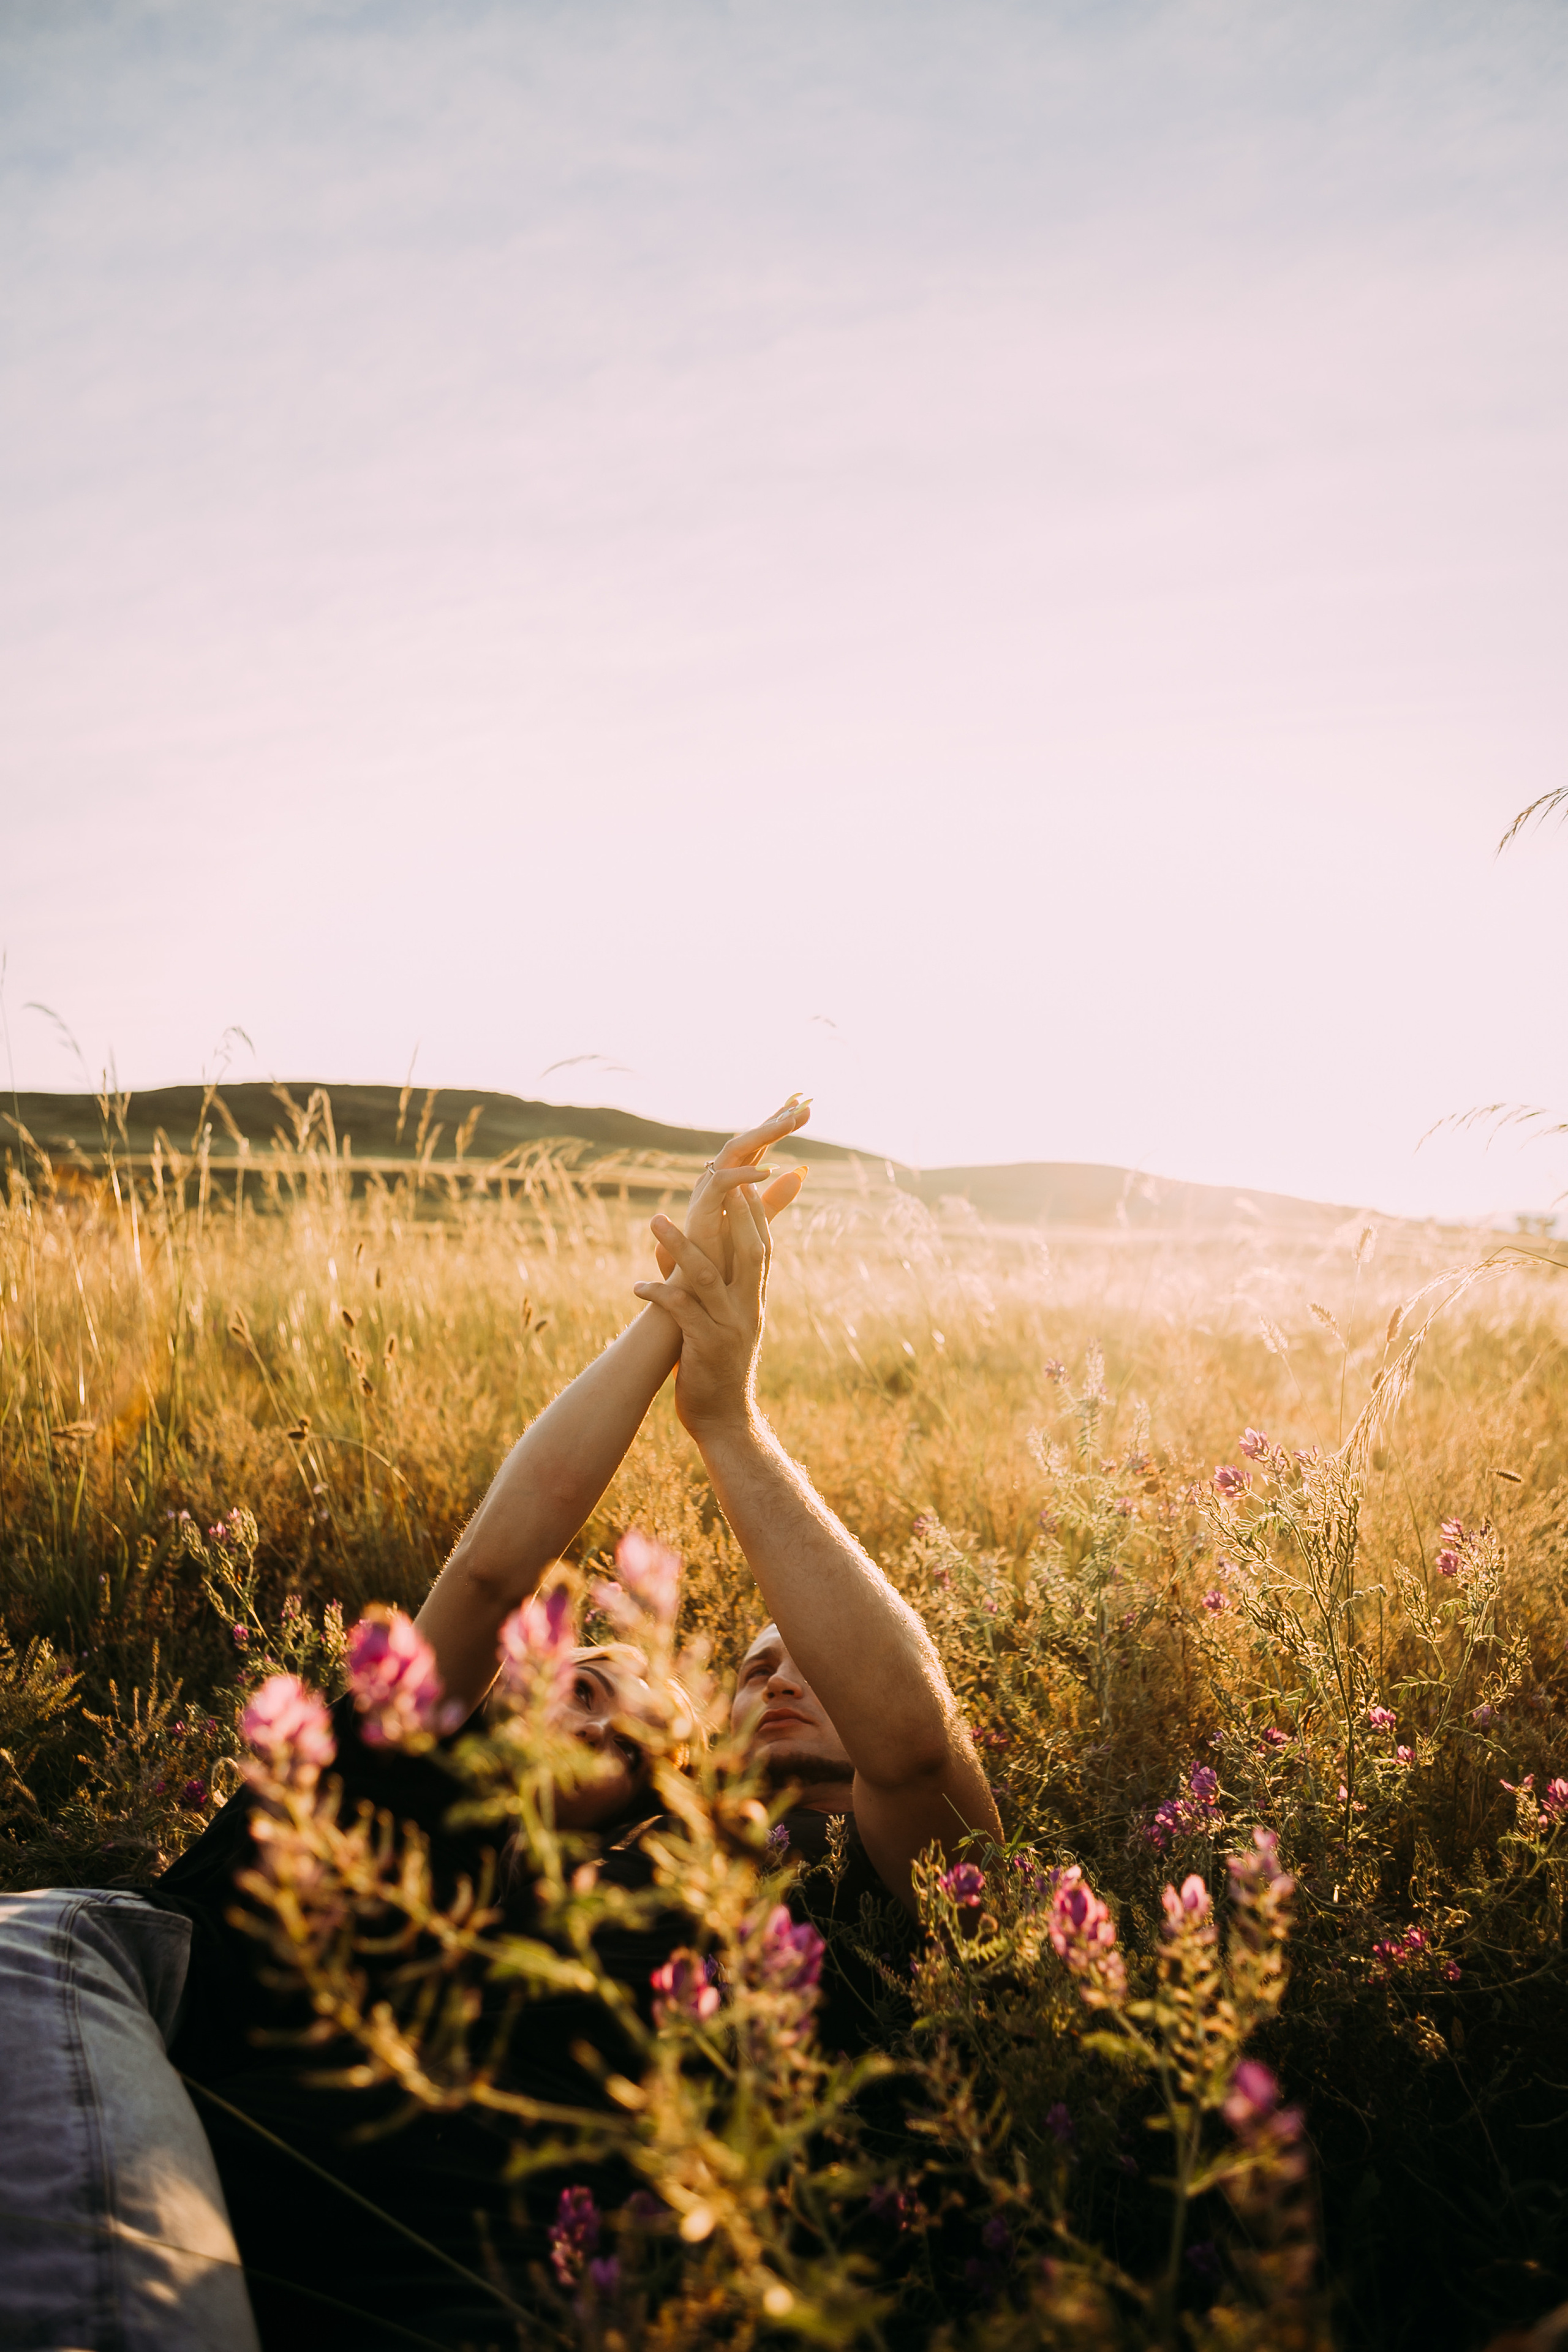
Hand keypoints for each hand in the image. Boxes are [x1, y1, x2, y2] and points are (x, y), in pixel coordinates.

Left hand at [633, 1184, 769, 1440]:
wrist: (725, 1420)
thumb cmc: (718, 1368)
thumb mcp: (723, 1324)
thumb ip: (713, 1290)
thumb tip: (687, 1256)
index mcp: (754, 1302)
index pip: (763, 1250)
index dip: (756, 1217)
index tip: (745, 1185)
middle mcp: (748, 1310)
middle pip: (750, 1252)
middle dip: (735, 1216)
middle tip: (717, 1183)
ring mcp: (730, 1328)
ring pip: (708, 1276)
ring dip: (680, 1245)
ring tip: (654, 1220)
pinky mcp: (706, 1347)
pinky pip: (682, 1311)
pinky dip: (659, 1294)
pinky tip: (636, 1286)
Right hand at [654, 1095, 810, 1279]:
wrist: (699, 1292)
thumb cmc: (723, 1259)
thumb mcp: (756, 1223)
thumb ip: (775, 1199)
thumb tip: (801, 1173)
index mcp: (732, 1182)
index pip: (758, 1145)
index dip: (777, 1124)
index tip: (804, 1106)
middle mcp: (717, 1180)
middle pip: (747, 1141)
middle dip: (772, 1122)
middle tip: (800, 1105)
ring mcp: (707, 1193)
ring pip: (733, 1152)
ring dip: (762, 1136)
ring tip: (788, 1123)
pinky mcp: (700, 1211)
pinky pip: (721, 1184)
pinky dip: (743, 1176)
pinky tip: (768, 1170)